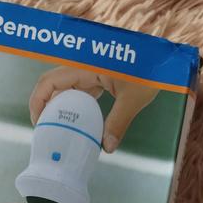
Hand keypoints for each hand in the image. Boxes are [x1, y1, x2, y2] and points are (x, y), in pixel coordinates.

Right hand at [29, 67, 157, 151]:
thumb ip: (118, 123)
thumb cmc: (150, 67)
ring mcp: (90, 68)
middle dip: (45, 106)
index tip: (38, 122)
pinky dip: (76, 103)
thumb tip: (108, 147)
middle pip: (53, 84)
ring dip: (60, 105)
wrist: (164, 54)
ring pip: (66, 86)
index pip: (49, 81)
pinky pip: (80, 87)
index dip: (38, 101)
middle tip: (45, 129)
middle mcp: (83, 65)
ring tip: (60, 127)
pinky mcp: (99, 72)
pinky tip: (80, 119)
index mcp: (85, 66)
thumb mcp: (133, 98)